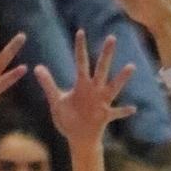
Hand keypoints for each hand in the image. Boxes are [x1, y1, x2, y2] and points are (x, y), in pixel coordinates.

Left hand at [34, 29, 135, 146]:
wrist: (78, 138)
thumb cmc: (68, 119)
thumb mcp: (56, 101)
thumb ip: (48, 84)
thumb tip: (37, 67)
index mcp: (82, 85)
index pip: (81, 62)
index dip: (80, 47)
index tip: (81, 32)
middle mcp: (94, 90)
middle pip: (101, 68)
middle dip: (106, 54)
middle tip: (111, 37)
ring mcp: (102, 102)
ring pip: (113, 86)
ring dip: (121, 78)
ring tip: (131, 66)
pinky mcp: (105, 116)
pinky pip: (116, 113)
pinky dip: (124, 111)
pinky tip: (133, 109)